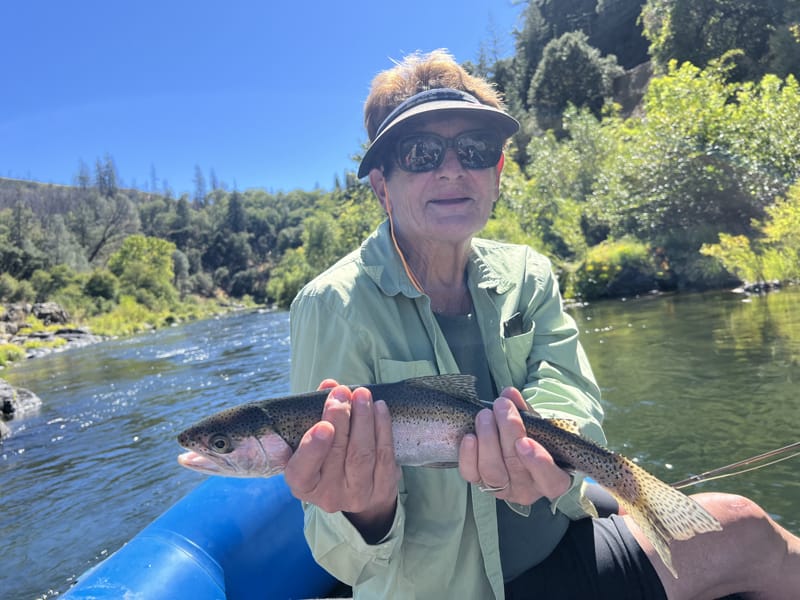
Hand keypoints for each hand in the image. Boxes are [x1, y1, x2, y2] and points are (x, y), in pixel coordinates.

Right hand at [283, 380, 399, 542]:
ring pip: (363, 453)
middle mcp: (329, 494)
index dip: (313, 448)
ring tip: (362, 394)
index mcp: (304, 485)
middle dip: (341, 418)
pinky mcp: (383, 489)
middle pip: (337, 453)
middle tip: (342, 393)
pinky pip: (385, 455)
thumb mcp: (309, 445)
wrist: (354, 492)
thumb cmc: (326, 460)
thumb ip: (314, 414)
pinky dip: (382, 428)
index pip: (302, 470)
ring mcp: (358, 494)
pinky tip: (379, 408)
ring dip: (363, 419)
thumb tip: (329, 385)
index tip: (323, 426)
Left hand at [458, 387, 570, 504]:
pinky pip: (472, 474)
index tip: (525, 441)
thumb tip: (510, 393)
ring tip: (485, 415)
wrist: (516, 452)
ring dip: (488, 439)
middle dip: (507, 432)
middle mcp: (527, 490)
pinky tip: (470, 436)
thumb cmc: (534, 439)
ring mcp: (503, 489)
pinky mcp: (481, 484)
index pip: (551, 480)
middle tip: (502, 406)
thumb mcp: (536, 426)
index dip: (538, 462)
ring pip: (492, 471)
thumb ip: (525, 411)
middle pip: (515, 466)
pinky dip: (469, 455)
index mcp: (552, 479)